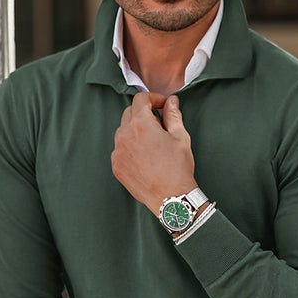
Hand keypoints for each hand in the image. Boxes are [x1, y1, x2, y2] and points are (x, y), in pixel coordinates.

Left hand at [111, 91, 195, 215]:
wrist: (170, 198)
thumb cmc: (178, 168)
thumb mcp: (180, 137)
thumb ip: (173, 115)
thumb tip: (171, 101)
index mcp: (141, 124)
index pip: (140, 99)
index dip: (153, 98)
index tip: (162, 104)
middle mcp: (124, 136)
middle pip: (129, 113)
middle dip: (143, 113)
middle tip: (159, 124)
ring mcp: (118, 152)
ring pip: (123, 131)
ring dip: (135, 130)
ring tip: (151, 143)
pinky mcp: (116, 166)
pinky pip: (120, 149)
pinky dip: (130, 147)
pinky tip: (144, 157)